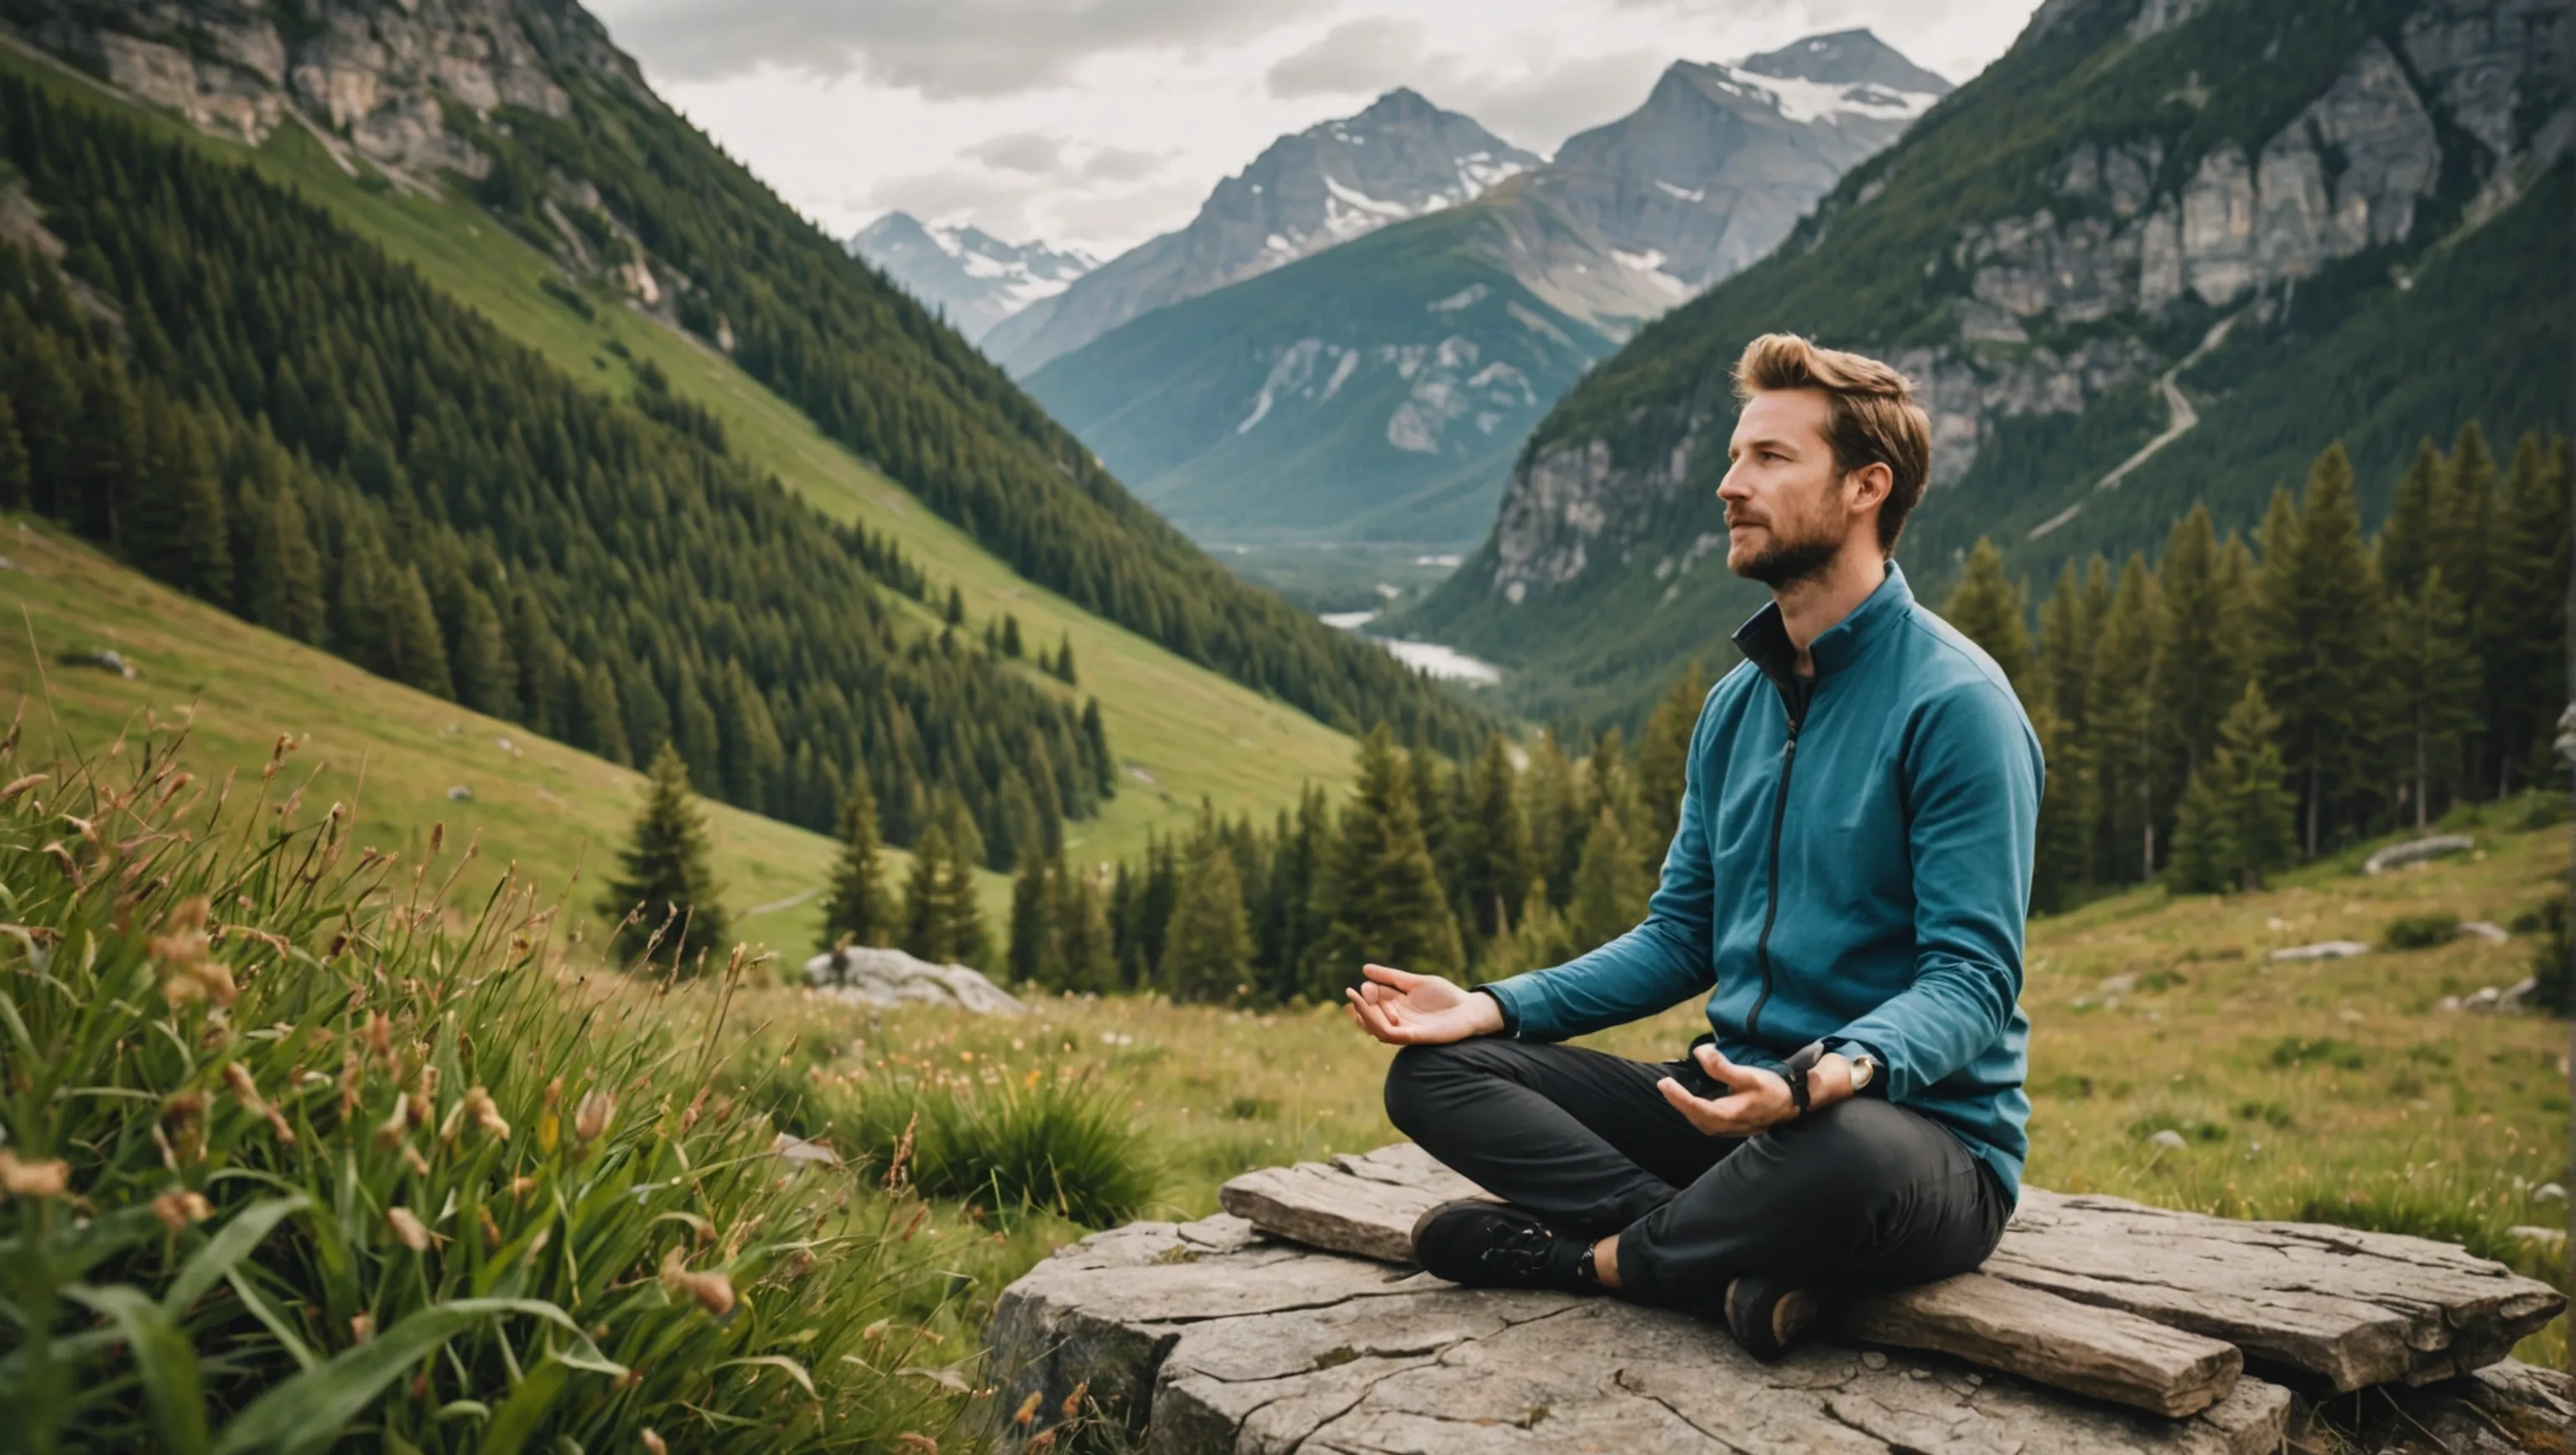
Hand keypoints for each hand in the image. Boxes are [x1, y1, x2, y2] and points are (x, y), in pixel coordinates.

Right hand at [1344, 964, 1504, 1045]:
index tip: (1365, 985)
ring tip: (1356, 1005)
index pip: (1373, 999)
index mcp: (1396, 1002)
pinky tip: (1374, 1016)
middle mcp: (1397, 1017)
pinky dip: (1380, 1026)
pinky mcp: (1415, 1036)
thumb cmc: (1445, 996)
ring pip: (1376, 1028)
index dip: (1365, 992)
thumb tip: (1364, 968)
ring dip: (1365, 1016)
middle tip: (1355, 994)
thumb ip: (1391, 977)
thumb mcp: (1416, 982)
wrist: (1469, 1009)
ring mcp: (1405, 1028)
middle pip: (1370, 1015)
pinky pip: (1392, 1035)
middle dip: (1361, 1005)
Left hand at [1657, 1043, 1803, 1135]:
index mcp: (1729, 1115)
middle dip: (1677, 1101)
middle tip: (1664, 1084)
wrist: (1792, 1103)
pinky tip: (1691, 1099)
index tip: (1664, 1082)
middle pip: (1693, 1116)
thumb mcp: (1748, 1075)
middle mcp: (1725, 1126)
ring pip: (1699, 1120)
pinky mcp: (1730, 1126)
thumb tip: (1700, 1053)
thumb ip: (1722, 1067)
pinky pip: (1706, 1120)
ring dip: (1684, 1106)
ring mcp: (1728, 1129)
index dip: (1677, 1096)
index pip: (1695, 1107)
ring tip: (1672, 1091)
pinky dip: (1695, 1110)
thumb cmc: (1772, 1089)